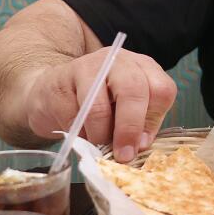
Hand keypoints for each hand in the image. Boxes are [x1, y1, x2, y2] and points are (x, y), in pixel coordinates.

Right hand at [24, 48, 175, 161]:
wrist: (52, 92)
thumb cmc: (98, 104)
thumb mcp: (126, 109)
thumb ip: (141, 123)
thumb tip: (142, 145)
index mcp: (143, 66)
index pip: (161, 90)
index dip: (153, 121)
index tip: (142, 144)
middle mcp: (118, 60)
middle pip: (133, 90)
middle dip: (129, 128)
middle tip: (123, 154)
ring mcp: (87, 66)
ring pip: (99, 106)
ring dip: (100, 134)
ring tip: (98, 144)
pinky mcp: (60, 80)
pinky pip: (72, 116)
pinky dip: (78, 133)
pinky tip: (80, 132)